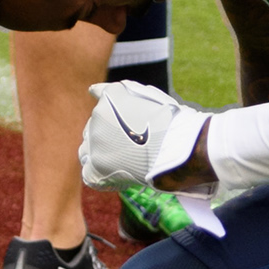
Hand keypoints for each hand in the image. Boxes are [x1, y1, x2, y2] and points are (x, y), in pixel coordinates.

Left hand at [81, 78, 213, 192]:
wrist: (181, 145)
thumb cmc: (172, 122)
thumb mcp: (146, 96)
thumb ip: (118, 92)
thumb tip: (91, 90)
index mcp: (110, 97)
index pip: (99, 108)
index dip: (112, 121)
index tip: (127, 130)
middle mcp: (97, 116)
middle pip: (94, 131)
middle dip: (108, 139)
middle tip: (133, 148)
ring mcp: (95, 141)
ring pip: (87, 151)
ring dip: (102, 157)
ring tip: (126, 163)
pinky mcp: (97, 165)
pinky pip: (89, 175)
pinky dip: (101, 178)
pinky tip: (119, 178)